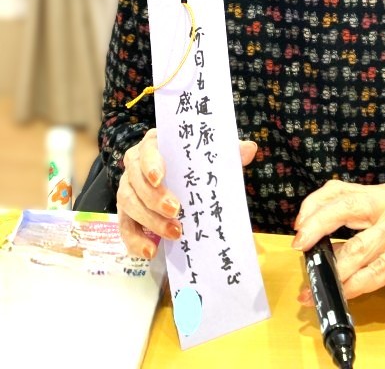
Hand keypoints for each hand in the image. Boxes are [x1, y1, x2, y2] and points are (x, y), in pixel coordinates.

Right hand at [117, 128, 256, 258]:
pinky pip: (124, 228)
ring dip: (150, 221)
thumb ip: (227, 152)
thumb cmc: (193, 162)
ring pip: (128, 204)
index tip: (160, 177)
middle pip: (135, 180)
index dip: (151, 163)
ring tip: (175, 233)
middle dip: (154, 198)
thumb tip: (249, 149)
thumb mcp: (209, 155)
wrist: (181, 179)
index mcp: (154, 145)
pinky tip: (151, 251)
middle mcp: (135, 165)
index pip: (147, 150)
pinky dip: (135, 241)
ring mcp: (127, 188)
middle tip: (176, 211)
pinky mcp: (126, 213)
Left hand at [292, 180, 384, 304]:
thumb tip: (318, 254)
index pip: (340, 189)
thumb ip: (360, 238)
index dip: (315, 204)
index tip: (298, 225)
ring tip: (315, 285)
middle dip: (316, 226)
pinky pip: (380, 269)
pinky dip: (358, 284)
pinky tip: (346, 293)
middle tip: (298, 246)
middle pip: (346, 205)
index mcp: (384, 195)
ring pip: (360, 245)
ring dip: (333, 269)